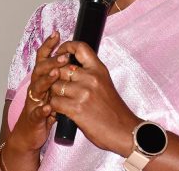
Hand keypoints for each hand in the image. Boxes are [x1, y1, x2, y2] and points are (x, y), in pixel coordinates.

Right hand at [7, 31, 69, 152]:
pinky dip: (42, 109)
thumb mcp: (53, 90)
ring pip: (36, 88)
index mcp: (42, 78)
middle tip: (64, 56)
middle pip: (40, 69)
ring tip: (56, 74)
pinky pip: (36, 113)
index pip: (43, 58)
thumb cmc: (45, 109)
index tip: (57, 33)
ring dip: (46, 80)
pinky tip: (48, 107)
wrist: (29, 133)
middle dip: (51, 61)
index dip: (49, 45)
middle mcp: (35, 87)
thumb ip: (60, 77)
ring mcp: (33, 102)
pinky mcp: (33, 118)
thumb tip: (74, 60)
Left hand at [49, 41, 140, 155]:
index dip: (66, 47)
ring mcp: (83, 93)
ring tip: (61, 100)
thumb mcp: (104, 83)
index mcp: (99, 69)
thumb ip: (89, 73)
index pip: (80, 47)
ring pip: (55, 85)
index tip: (60, 53)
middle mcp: (91, 78)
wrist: (123, 130)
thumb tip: (70, 66)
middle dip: (55, 76)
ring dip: (54, 93)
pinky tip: (61, 110)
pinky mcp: (76, 108)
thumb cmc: (113, 110)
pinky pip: (55, 101)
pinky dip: (55, 107)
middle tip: (57, 84)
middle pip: (61, 68)